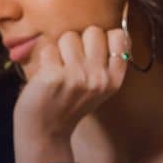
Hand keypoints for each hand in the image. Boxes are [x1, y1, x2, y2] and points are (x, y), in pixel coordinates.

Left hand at [13, 26, 128, 162]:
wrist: (46, 131)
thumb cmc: (68, 104)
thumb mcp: (97, 88)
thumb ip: (104, 62)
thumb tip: (108, 30)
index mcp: (113, 79)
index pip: (119, 36)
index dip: (103, 38)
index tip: (91, 53)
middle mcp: (99, 78)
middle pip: (93, 31)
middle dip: (79, 41)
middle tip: (70, 62)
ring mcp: (77, 77)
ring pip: (69, 36)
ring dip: (59, 49)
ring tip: (57, 70)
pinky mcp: (54, 76)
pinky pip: (49, 49)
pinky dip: (44, 60)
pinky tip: (45, 77)